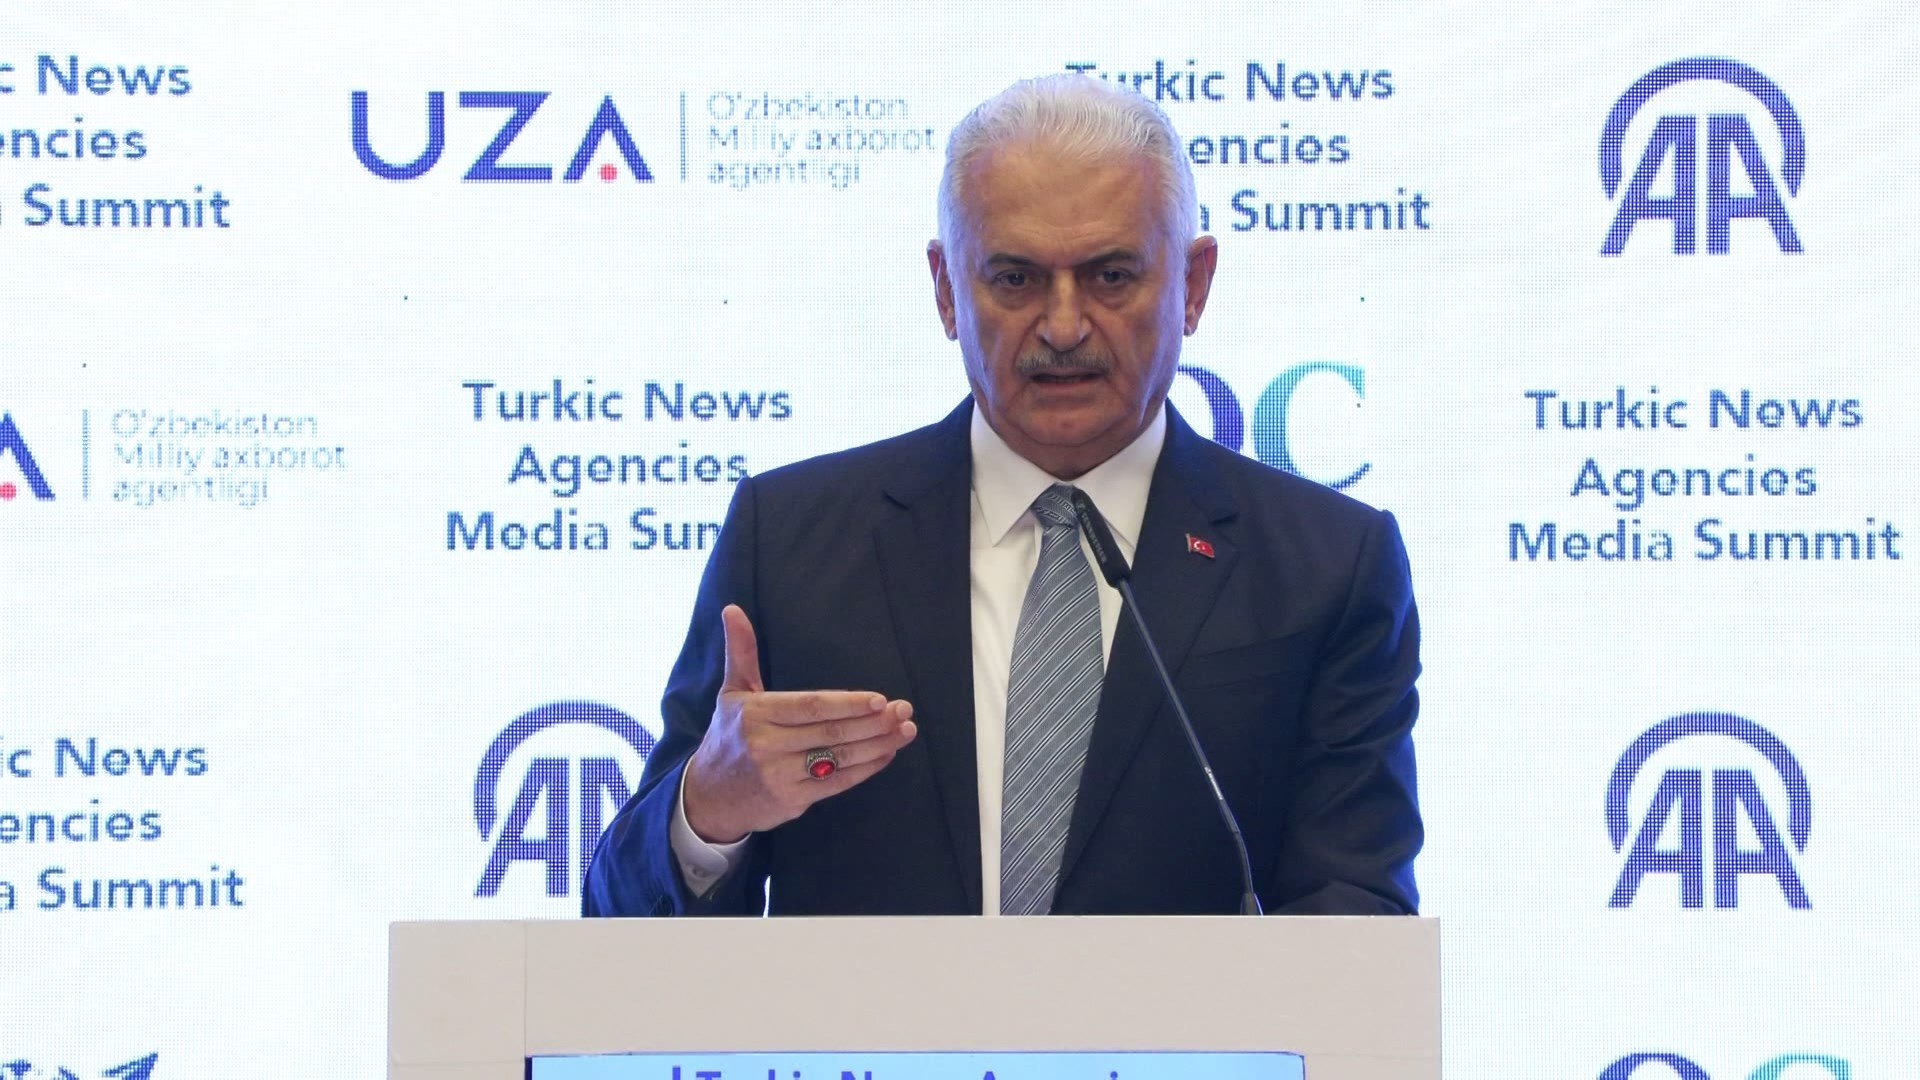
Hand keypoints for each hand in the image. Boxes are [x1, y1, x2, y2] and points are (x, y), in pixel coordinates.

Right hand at [681, 604, 916, 843]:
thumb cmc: (728, 737)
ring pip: (838, 758)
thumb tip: (733, 608)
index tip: (880, 699)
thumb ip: (741, 652)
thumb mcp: (732, 693)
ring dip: (877, 744)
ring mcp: (778, 776)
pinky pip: (835, 783)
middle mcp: (765, 745)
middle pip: (830, 732)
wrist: (708, 796)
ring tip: (905, 732)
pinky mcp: (790, 801)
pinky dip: (865, 769)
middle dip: (873, 722)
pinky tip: (886, 755)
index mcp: (755, 713)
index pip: (811, 706)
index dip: (848, 704)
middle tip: (904, 710)